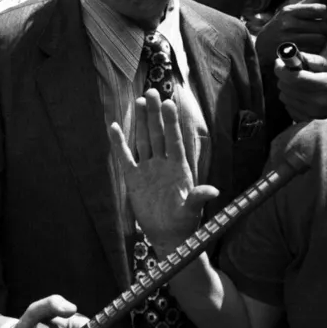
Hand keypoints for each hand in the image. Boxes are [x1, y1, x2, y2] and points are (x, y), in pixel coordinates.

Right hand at [108, 90, 217, 252]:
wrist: (168, 235)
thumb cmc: (184, 223)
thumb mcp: (192, 211)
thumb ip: (198, 198)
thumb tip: (212, 190)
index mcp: (179, 168)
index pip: (174, 140)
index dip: (171, 122)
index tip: (168, 103)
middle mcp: (163, 164)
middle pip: (158, 134)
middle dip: (155, 114)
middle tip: (151, 92)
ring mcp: (148, 169)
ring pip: (144, 140)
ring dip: (141, 122)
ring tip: (139, 101)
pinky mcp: (134, 178)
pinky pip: (125, 157)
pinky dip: (119, 143)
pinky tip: (114, 126)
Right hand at [270, 0, 326, 53]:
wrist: (262, 45)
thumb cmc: (281, 25)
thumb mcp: (291, 10)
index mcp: (290, 11)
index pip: (319, 9)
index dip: (325, 14)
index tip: (321, 17)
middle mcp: (288, 23)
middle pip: (322, 25)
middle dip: (324, 28)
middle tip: (320, 29)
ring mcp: (289, 38)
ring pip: (320, 38)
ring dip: (321, 39)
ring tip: (316, 38)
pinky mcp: (291, 50)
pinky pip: (314, 49)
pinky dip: (315, 48)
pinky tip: (310, 45)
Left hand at [275, 50, 326, 122]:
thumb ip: (313, 60)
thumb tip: (292, 56)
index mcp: (325, 85)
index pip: (291, 77)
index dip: (281, 68)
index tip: (281, 62)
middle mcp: (316, 101)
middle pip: (284, 86)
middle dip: (285, 77)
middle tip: (295, 73)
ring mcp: (311, 114)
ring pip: (284, 97)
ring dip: (288, 89)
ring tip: (302, 87)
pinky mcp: (308, 122)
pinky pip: (289, 108)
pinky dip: (292, 101)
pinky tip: (305, 98)